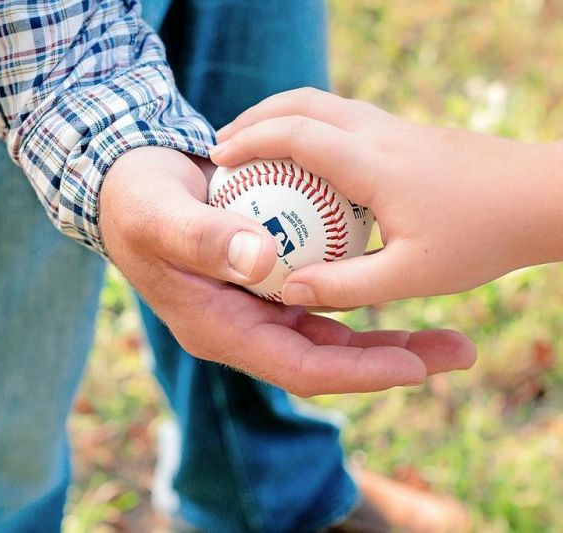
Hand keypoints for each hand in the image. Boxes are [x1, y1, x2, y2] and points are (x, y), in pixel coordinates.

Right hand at [98, 146, 475, 395]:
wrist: (128, 185)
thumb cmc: (136, 202)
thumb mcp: (158, 215)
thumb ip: (201, 238)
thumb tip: (259, 258)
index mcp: (218, 329)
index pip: (296, 366)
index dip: (354, 371)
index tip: (412, 368)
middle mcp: (244, 325)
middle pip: (327, 356)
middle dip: (391, 360)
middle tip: (457, 351)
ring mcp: (258, 302)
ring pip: (332, 328)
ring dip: (388, 331)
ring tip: (448, 333)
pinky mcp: (269, 275)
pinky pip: (324, 291)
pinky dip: (361, 290)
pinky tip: (400, 278)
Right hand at [211, 88, 562, 307]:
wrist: (546, 195)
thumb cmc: (483, 238)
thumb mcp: (413, 275)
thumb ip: (344, 286)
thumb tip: (288, 291)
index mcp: (373, 165)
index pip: (297, 135)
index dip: (251, 142)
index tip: (220, 158)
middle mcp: (378, 135)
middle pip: (303, 104)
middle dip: (255, 119)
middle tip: (224, 148)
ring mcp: (394, 127)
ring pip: (323, 103)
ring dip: (281, 118)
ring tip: (254, 148)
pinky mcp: (405, 132)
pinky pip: (342, 117)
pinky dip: (307, 127)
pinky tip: (306, 162)